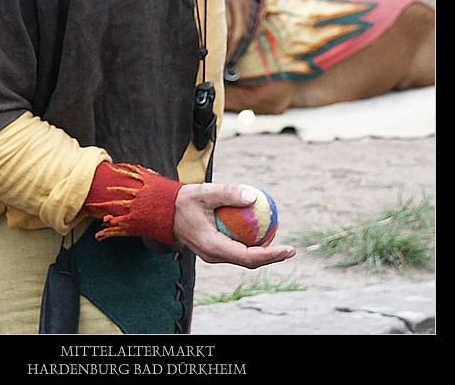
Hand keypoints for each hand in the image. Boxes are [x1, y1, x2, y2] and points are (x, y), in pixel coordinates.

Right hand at [173, 182, 295, 267]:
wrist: (164, 211)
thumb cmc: (184, 201)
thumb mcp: (205, 192)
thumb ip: (228, 193)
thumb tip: (253, 197)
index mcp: (213, 246)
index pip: (248, 257)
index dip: (271, 255)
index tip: (288, 249)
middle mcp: (214, 255)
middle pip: (249, 262)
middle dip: (271, 258)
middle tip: (290, 249)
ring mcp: (213, 254)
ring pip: (243, 257)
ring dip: (262, 252)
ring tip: (280, 241)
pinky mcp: (213, 249)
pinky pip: (236, 249)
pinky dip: (251, 243)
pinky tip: (261, 230)